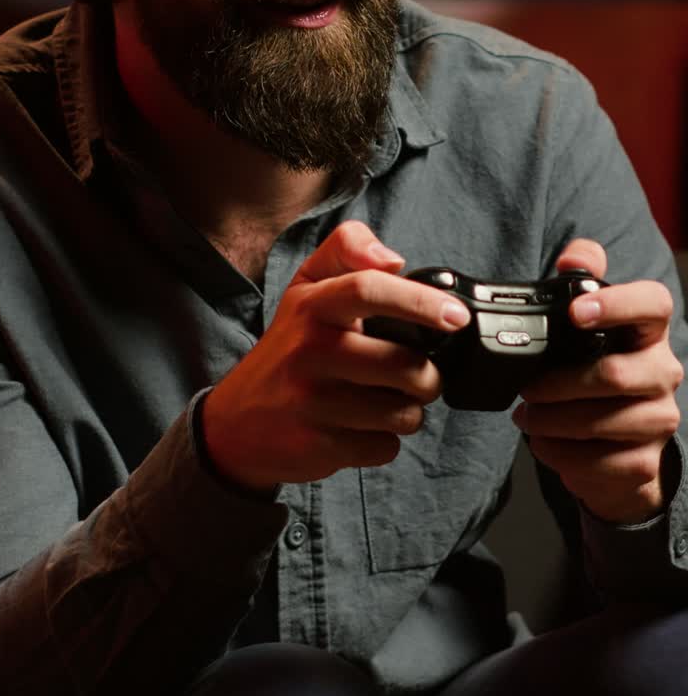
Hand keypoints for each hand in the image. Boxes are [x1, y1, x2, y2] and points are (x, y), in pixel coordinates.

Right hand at [201, 221, 468, 491]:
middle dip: (429, 377)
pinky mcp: (318, 445)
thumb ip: (348, 248)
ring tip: (386, 401)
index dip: (420, 301)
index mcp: (312, 306)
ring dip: (408, 412)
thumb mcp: (306, 286)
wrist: (236, 422)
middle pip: (404, 365)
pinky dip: (384, 441)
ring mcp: (311, 401)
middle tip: (420, 376)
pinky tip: (361, 428)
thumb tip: (394, 259)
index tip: (457, 317)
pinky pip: (384, 447)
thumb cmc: (288, 348)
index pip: (368, 289)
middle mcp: (308, 351)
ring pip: (402, 413)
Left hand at [512, 238, 683, 522]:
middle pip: (614, 375)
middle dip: (558, 384)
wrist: (619, 443)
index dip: (616, 304)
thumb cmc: (596, 370)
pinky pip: (598, 463)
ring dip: (552, 422)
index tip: (574, 312)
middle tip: (526, 389)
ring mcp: (659, 419)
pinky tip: (545, 443)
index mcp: (649, 331)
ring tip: (526, 417)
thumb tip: (572, 258)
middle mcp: (662, 372)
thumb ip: (581, 279)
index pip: (653, 303)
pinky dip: (560, 455)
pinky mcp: (644, 462)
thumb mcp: (586, 324)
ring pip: (601, 422)